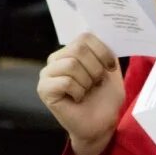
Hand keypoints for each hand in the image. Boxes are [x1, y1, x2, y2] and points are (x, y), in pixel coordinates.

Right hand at [38, 33, 123, 154]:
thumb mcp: (111, 69)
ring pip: (72, 65)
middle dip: (96, 68)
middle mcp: (56, 59)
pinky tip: (77, 99)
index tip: (110, 68)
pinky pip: (65, 82)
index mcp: (71, 50)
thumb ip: (105, 50)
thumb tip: (105, 30)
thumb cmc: (105, 97)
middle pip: (78, 49)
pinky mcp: (44, 90)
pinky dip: (79, 92)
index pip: (85, 37)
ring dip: (87, 81)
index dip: (103, 51)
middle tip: (96, 83)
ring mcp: (47, 74)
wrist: (101, 123)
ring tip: (86, 91)